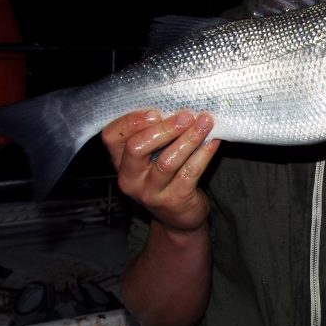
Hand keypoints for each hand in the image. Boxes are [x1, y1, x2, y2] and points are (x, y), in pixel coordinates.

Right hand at [100, 109, 218, 230]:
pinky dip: (203, 154)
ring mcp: (150, 192)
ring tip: (205, 122)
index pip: (112, 136)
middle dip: (164, 129)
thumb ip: (154, 135)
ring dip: (188, 138)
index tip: (156, 111)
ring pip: (167, 161)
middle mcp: (129, 178)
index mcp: (119, 161)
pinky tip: (212, 142)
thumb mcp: (151, 158)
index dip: (131, 121)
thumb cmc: (165, 178)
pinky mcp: (174, 200)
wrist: (178, 218)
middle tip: (186, 115)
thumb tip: (177, 107)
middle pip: (137, 148)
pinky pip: (189, 172)